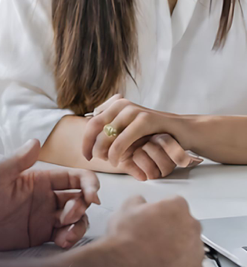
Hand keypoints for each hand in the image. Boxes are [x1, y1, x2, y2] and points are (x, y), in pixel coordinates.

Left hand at [0, 138, 99, 251]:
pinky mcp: (42, 235)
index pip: (74, 178)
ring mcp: (46, 216)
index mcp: (41, 179)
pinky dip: (69, 238)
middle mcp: (48, 197)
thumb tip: (37, 141)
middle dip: (83, 206)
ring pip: (76, 219)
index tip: (92, 196)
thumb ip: (18, 160)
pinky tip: (61, 242)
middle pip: (80, 198)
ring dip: (78, 225)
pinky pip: (64, 235)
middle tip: (68, 216)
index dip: (89, 184)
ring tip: (65, 234)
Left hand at [83, 95, 201, 180]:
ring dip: (103, 151)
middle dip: (92, 147)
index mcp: (116, 105)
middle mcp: (122, 104)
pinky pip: (122, 139)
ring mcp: (134, 110)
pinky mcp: (145, 119)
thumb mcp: (129, 131)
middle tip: (96, 161)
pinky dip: (116, 153)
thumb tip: (89, 141)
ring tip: (109, 162)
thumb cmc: (153, 135)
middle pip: (95, 126)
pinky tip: (117, 162)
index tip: (87, 155)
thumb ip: (111, 132)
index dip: (86, 140)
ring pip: (107, 134)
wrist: (181, 131)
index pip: (91, 122)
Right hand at [100, 194, 203, 266]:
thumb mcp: (125, 210)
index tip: (155, 219)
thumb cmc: (126, 241)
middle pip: (186, 225)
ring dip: (179, 250)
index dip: (162, 212)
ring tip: (158, 258)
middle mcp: (191, 227)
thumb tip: (140, 204)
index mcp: (177, 208)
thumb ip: (138, 202)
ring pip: (191, 247)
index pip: (175, 204)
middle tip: (156, 239)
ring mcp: (196, 252)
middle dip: (174, 230)